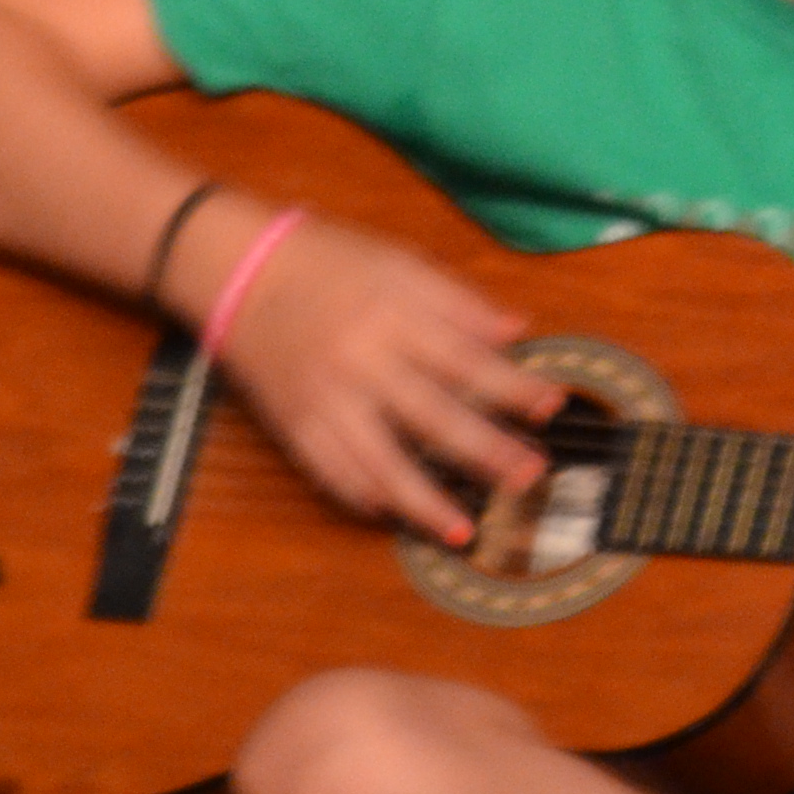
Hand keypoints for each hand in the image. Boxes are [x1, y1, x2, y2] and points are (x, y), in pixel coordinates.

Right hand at [211, 213, 553, 545]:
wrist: (240, 271)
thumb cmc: (331, 262)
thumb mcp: (400, 262)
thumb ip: (459, 301)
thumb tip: (517, 331)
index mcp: (393, 316)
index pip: (466, 359)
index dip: (513, 386)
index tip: (553, 405)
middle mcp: (360, 363)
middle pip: (432, 418)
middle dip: (486, 452)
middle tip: (531, 476)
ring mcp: (324, 401)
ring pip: (379, 464)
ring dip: (425, 502)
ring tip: (465, 531)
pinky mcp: (293, 425)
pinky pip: (331, 474)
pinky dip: (366, 499)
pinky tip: (397, 516)